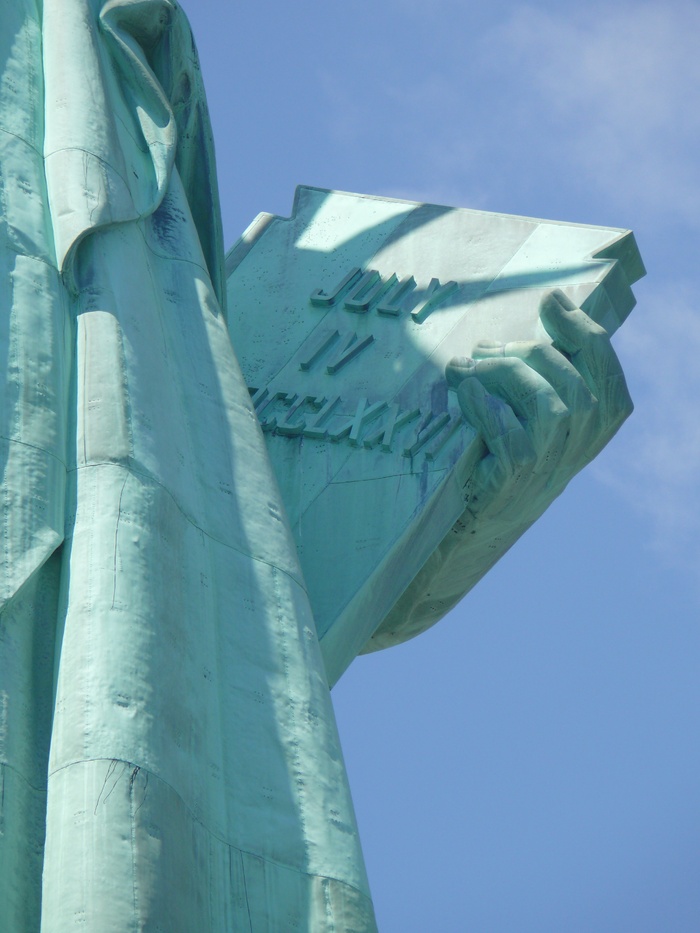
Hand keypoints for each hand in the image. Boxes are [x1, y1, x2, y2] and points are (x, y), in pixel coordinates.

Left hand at [445, 288, 632, 524]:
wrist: (480, 516)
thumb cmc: (507, 452)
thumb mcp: (534, 411)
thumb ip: (544, 372)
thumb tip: (530, 317)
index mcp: (595, 423)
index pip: (604, 370)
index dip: (580, 330)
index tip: (550, 300)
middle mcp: (580, 447)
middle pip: (573, 382)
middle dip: (527, 351)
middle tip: (483, 346)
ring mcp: (549, 467)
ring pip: (547, 406)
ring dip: (503, 374)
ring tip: (464, 367)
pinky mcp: (515, 481)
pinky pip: (509, 436)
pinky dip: (485, 408)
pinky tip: (464, 393)